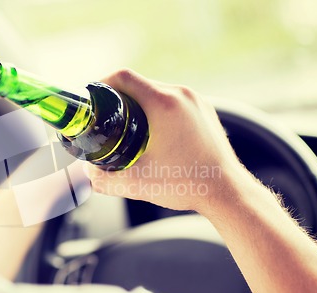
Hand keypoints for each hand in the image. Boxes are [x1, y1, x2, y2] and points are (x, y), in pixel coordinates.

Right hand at [85, 69, 249, 213]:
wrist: (227, 192)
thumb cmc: (187, 184)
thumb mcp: (136, 184)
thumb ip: (104, 179)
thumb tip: (88, 171)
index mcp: (163, 103)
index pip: (124, 77)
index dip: (102, 84)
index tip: (92, 99)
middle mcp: (182, 95)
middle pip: (139, 84)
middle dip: (118, 98)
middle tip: (106, 118)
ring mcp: (196, 101)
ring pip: (157, 91)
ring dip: (139, 103)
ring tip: (128, 127)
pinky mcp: (205, 110)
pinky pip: (174, 100)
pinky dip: (158, 109)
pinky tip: (153, 132)